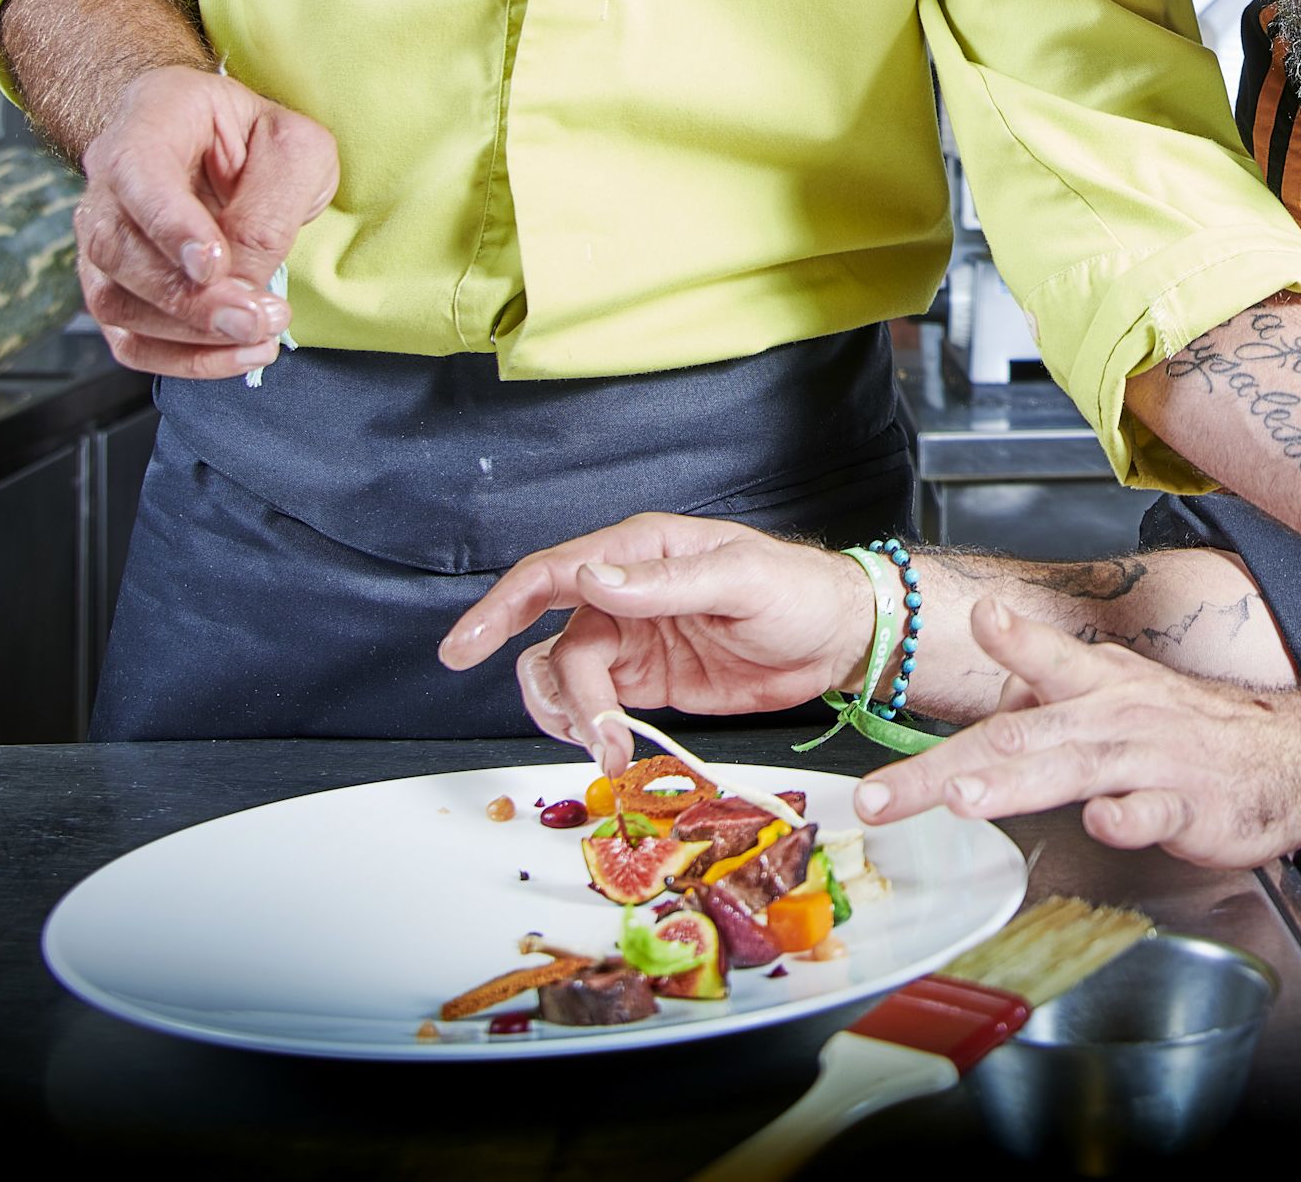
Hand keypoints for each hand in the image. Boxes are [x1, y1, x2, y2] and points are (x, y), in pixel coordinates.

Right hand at [72, 65, 333, 377]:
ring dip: (190, 334)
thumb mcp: (291, 149)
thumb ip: (270, 205)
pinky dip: (183, 359)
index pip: (137, 172)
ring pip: (114, 302)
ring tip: (259, 332)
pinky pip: (129, 339)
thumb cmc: (256, 140)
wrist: (221, 144)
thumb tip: (243, 280)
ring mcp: (100, 238)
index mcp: (148, 121)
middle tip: (255, 317)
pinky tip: (238, 354)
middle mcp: (108, 181)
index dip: (170, 225)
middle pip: (116, 249)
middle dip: (189, 298)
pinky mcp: (115, 287)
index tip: (212, 264)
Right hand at [438, 513, 875, 760]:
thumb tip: (593, 577)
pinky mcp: (646, 681)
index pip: (552, 574)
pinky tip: (612, 747)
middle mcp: (624, 593)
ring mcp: (631, 640)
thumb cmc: (797, 591)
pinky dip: (589, 730)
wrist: (837, 638)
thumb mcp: (740, 578)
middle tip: (589, 734)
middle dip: (557, 692)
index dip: (500, 608)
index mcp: (640, 552)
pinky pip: (593, 705)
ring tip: (609, 748)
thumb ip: (666, 582)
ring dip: (572, 717)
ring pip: (563, 679)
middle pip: (551, 640)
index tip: (463, 647)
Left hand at [854, 601, 1300, 867]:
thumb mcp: (1115, 699)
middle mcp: (1115, 715)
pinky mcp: (1188, 807)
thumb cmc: (1189, 732)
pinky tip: (1103, 821)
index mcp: (1096, 686)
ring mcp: (1150, 761)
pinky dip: (1127, 818)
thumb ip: (1046, 707)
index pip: (1044, 657)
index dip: (1009, 637)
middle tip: (881, 795)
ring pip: (1075, 767)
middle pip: (1020, 736)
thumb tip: (988, 717)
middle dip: (943, 767)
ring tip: (964, 798)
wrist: (1289, 758)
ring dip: (1016, 782)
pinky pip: (1152, 813)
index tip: (978, 615)